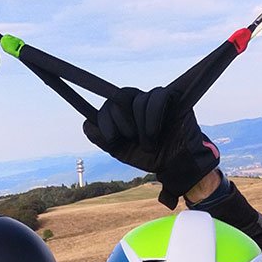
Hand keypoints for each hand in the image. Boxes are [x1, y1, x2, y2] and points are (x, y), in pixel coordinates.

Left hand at [82, 85, 220, 208]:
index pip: (106, 106)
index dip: (105, 121)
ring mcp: (152, 98)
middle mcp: (135, 101)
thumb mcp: (121, 151)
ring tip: (149, 143)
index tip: (114, 140)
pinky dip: (152, 118)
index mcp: (122, 113)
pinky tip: (155, 133)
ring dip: (141, 127)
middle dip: (122, 122)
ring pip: (137, 100)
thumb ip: (103, 138)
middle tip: (131, 139)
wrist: (174, 164)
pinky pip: (155, 98)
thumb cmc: (149, 156)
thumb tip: (86, 123)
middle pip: (117, 98)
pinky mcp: (170, 97)